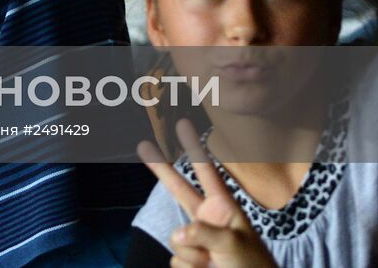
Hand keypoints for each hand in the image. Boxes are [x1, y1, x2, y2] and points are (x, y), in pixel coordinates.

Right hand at [137, 121, 277, 267]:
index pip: (206, 172)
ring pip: (176, 240)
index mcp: (223, 209)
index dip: (193, 147)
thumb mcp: (233, 245)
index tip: (183, 124)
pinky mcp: (190, 261)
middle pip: (178, 189)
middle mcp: (208, 221)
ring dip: (192, 256)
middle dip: (161, 169)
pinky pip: (177, 262)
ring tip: (215, 265)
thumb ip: (203, 233)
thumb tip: (176, 233)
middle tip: (144, 144)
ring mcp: (197, 242)